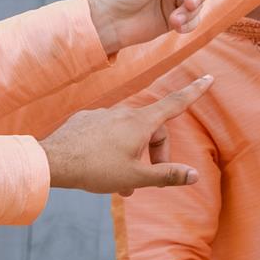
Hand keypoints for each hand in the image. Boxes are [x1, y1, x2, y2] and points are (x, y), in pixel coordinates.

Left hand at [38, 75, 212, 195]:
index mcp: (141, 122)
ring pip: (128, 133)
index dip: (194, 91)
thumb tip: (194, 175)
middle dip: (154, 153)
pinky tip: (99, 164)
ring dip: (131, 154)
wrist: (52, 161)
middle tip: (145, 180)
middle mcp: (124, 113)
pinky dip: (111, 147)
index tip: (208, 78)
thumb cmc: (96, 169)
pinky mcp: (85, 120)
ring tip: (120, 181)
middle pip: (152, 129)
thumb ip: (166, 175)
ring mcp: (103, 115)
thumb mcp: (136, 177)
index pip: (176, 103)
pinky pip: (107, 132)